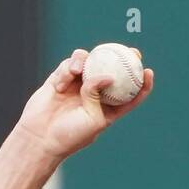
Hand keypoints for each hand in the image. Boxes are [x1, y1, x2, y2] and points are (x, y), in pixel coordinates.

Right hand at [14, 48, 154, 160]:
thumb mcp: (93, 119)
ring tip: (78, 71)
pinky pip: (68, 66)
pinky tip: (64, 80)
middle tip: (132, 51)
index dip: (141, 83)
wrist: (40, 137)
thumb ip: (99, 95)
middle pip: (112, 72)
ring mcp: (77, 86)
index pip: (129, 95)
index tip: (148, 71)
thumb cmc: (70, 135)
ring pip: (89, 63)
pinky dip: (67, 70)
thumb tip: (107, 74)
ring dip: (86, 61)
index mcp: (107, 109)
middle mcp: (94, 95)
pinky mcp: (60, 80)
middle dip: (124, 59)